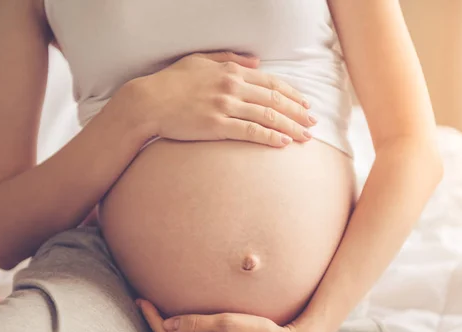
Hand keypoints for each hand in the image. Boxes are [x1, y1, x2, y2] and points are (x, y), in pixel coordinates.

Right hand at [135, 52, 316, 147]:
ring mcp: (225, 106)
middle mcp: (231, 86)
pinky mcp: (216, 126)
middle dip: (297, 112)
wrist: (148, 102)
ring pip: (267, 116)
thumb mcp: (200, 60)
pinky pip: (250, 131)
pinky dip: (269, 136)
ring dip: (290, 127)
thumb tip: (257, 61)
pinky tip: (283, 143)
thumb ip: (230, 58)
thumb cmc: (171, 82)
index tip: (305, 104)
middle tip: (313, 123)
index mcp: (230, 70)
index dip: (291, 94)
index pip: (270, 82)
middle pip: (274, 99)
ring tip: (305, 137)